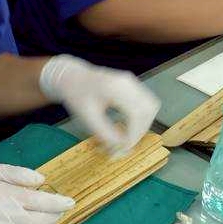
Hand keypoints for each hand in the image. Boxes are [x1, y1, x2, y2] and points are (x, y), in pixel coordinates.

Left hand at [40, 55, 160, 155]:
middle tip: (127, 143)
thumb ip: (105, 133)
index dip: (135, 133)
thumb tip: (122, 147)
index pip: (137, 113)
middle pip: (149, 109)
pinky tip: (128, 126)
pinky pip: (146, 103)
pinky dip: (141, 117)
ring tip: (128, 136)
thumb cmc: (76, 95)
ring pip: (151, 106)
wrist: (71, 77)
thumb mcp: (87, 118)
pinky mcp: (133, 85)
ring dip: (143, 124)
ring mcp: (132, 82)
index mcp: (115, 87)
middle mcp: (128, 82)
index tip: (125, 147)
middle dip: (141, 130)